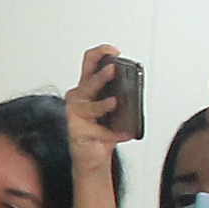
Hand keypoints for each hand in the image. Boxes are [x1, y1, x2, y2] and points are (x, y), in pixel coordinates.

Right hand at [63, 46, 128, 170]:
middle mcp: (79, 98)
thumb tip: (133, 89)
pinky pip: (99, 131)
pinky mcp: (77, 131)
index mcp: (88, 87)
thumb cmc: (101, 130)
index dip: (100, 53)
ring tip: (115, 103)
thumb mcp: (113, 109)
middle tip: (113, 70)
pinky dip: (114, 134)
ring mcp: (76, 114)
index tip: (114, 52)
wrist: (92, 156)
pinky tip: (124, 134)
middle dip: (102, 76)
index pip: (90, 62)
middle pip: (89, 82)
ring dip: (104, 105)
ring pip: (91, 106)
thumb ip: (120, 96)